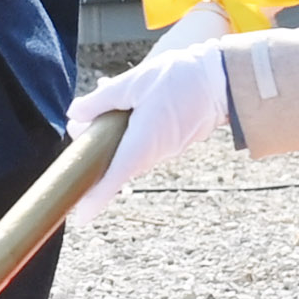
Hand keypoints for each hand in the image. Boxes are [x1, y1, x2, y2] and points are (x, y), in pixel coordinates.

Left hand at [62, 38, 233, 227]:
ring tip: (105, 97)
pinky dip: (128, 127)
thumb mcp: (133, 82)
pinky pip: (143, 141)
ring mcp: (165, 149)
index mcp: (141, 143)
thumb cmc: (180, 79)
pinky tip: (127, 100)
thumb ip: (101, 100)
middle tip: (80, 121)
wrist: (223, 80)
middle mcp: (153, 154)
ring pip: (128, 148)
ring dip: (111, 131)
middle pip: (114, 161)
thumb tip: (74, 115)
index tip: (81, 219)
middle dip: (93, 146)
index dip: (94, 199)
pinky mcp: (172, 141)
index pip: (113, 179)